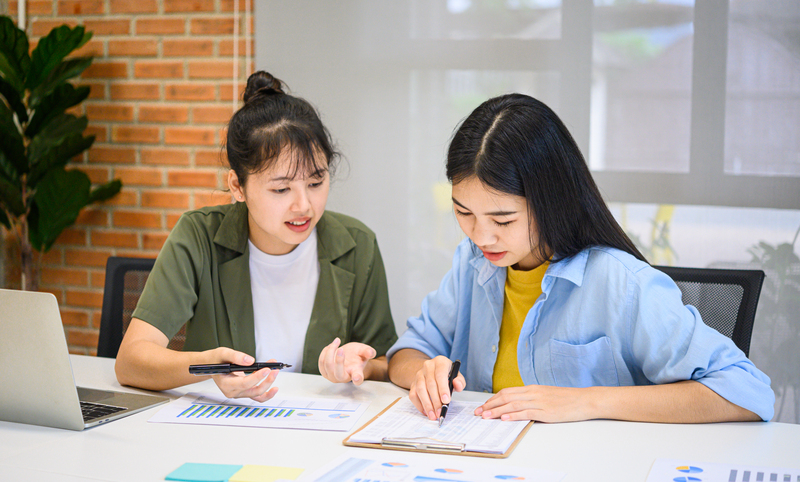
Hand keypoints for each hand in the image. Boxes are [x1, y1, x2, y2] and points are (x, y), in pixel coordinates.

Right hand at [207, 347, 278, 402]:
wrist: (212, 365)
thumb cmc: (216, 360)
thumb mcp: (223, 353)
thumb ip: (236, 356)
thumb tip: (250, 360)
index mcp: (226, 384)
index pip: (244, 383)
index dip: (257, 377)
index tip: (267, 368)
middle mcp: (233, 391)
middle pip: (254, 391)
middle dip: (267, 381)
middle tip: (274, 369)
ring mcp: (239, 393)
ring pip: (257, 394)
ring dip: (268, 384)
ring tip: (275, 372)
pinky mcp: (245, 392)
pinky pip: (258, 397)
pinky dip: (267, 393)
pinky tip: (274, 387)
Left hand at [318, 337, 375, 384]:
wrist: (349, 356)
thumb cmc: (358, 355)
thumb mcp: (364, 351)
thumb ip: (368, 351)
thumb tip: (371, 353)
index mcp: (356, 373)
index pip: (358, 379)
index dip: (357, 379)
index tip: (356, 378)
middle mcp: (344, 378)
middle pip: (339, 374)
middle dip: (338, 361)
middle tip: (341, 349)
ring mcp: (333, 377)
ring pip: (327, 366)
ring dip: (330, 351)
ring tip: (337, 341)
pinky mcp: (325, 372)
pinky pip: (321, 362)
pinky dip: (325, 352)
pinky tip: (331, 346)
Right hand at [408, 356, 464, 420]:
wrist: (434, 371)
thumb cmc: (447, 375)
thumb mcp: (457, 375)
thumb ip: (459, 381)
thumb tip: (456, 385)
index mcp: (440, 362)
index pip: (440, 375)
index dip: (443, 388)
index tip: (446, 401)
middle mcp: (428, 366)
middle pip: (430, 384)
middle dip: (435, 400)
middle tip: (440, 412)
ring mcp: (419, 374)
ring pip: (420, 390)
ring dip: (427, 404)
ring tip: (432, 415)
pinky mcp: (413, 383)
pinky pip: (413, 394)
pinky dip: (419, 404)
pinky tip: (426, 412)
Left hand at [475, 385, 590, 422]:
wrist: (584, 400)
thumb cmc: (566, 399)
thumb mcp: (546, 395)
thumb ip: (531, 398)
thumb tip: (516, 406)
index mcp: (532, 388)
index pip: (507, 392)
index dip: (492, 399)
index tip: (482, 406)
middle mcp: (533, 393)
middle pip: (506, 397)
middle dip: (490, 405)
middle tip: (478, 412)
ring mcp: (540, 402)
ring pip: (513, 405)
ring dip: (497, 411)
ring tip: (486, 416)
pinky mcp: (546, 411)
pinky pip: (526, 412)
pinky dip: (513, 415)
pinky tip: (505, 418)